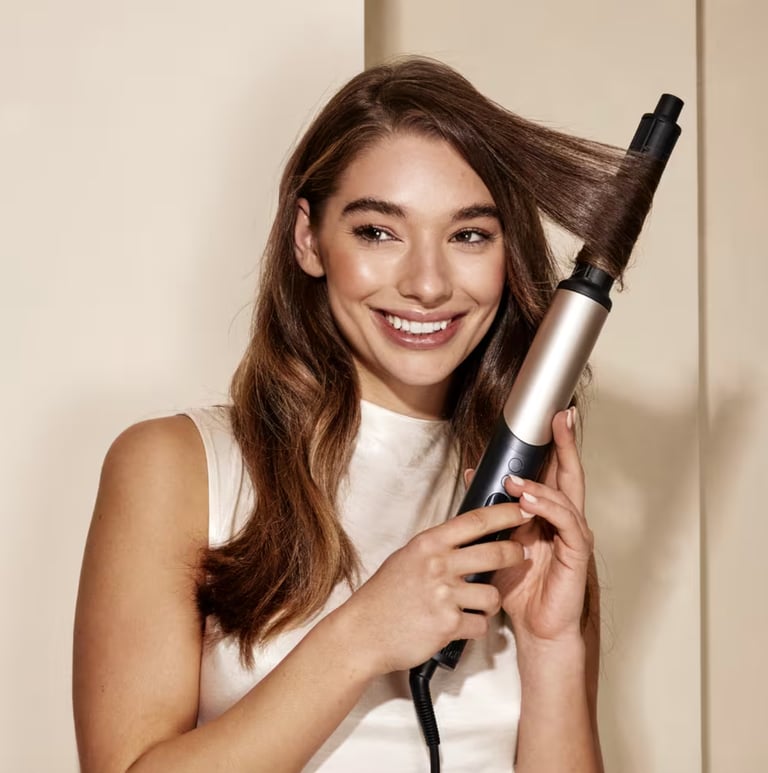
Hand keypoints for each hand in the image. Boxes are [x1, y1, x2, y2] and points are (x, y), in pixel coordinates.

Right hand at [337, 503, 527, 674]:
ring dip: (489, 602)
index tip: (523, 510)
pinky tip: (457, 624)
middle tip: (519, 555)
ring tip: (473, 604)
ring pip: (492, 595)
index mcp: (428, 544)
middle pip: (495, 553)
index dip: (505, 514)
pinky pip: (481, 624)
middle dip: (515, 554)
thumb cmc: (385, 595)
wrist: (364, 631)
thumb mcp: (408, 557)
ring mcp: (444, 595)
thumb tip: (470, 534)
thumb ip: (438, 547)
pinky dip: (474, 627)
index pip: (475, 521)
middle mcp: (437, 565)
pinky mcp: (448, 625)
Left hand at [484, 407, 593, 647]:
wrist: (534, 627)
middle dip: (564, 443)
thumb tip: (474, 474)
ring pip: (564, 495)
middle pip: (568, 472)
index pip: (552, 470)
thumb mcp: (497, 539)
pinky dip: (548, 507)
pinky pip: (566, 522)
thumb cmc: (519, 586)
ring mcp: (573, 533)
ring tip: (516, 479)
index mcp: (548, 512)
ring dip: (540, 483)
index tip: (549, 416)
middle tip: (558, 417)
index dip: (552, 443)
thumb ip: (491, 507)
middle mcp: (564, 517)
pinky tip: (529, 501)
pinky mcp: (577, 552)